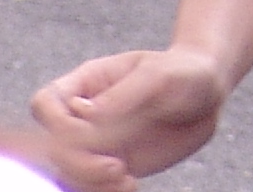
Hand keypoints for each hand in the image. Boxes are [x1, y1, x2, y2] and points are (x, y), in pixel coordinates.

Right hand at [31, 46, 226, 191]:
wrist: (206, 94)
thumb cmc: (183, 72)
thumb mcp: (160, 75)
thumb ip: (124, 94)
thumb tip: (85, 114)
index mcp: (86, 85)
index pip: (46, 104)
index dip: (56, 122)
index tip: (91, 129)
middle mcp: (84, 117)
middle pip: (53, 145)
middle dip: (78, 162)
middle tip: (116, 168)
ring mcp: (96, 143)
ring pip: (68, 172)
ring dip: (90, 183)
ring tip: (127, 182)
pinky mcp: (112, 165)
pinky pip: (92, 186)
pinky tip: (130, 186)